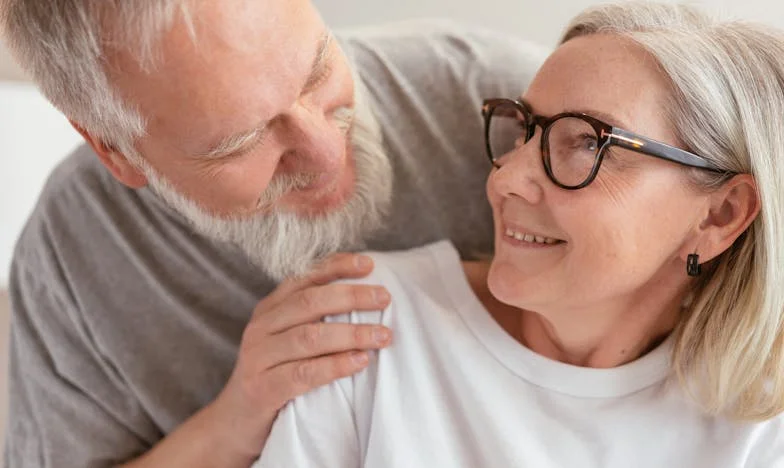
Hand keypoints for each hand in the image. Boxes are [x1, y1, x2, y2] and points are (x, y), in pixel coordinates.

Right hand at [212, 253, 392, 456]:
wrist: (235, 422)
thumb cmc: (274, 376)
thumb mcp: (288, 340)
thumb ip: (315, 319)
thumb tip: (366, 298)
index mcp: (270, 309)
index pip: (304, 277)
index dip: (336, 266)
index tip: (369, 265)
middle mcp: (262, 327)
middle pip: (309, 302)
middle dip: (351, 297)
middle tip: (384, 299)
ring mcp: (259, 357)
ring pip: (309, 337)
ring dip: (351, 334)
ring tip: (382, 335)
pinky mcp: (262, 388)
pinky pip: (304, 373)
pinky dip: (335, 366)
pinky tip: (360, 362)